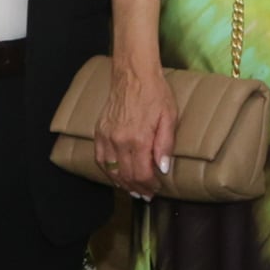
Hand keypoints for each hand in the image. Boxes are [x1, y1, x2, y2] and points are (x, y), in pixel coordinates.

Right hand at [98, 52, 180, 197]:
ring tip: (133, 190)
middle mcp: (119, 140)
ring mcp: (107, 136)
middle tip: (146, 194)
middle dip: (137, 188)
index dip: (149, 185)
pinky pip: (101, 159)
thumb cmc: (155, 93)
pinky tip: (116, 177)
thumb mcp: (169, 118)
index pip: (142, 173)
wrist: (134, 75)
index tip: (156, 189)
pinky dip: (108, 172)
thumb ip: (165, 145)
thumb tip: (163, 169)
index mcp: (138, 138)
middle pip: (126, 176)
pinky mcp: (100, 131)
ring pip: (111, 171)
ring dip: (122, 184)